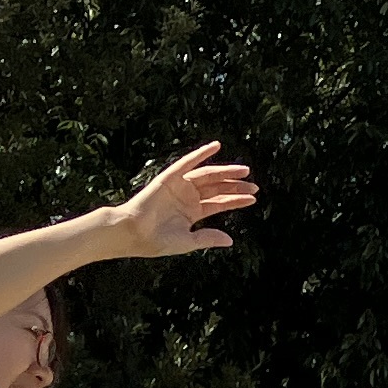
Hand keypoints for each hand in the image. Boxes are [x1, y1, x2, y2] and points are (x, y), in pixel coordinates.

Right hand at [112, 142, 256, 261]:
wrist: (133, 233)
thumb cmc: (156, 241)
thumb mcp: (188, 241)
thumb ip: (208, 238)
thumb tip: (230, 240)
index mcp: (192, 212)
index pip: (219, 203)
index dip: (236, 200)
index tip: (254, 198)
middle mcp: (187, 197)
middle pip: (217, 188)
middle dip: (235, 186)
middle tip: (254, 184)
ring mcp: (179, 186)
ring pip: (207, 176)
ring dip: (225, 171)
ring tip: (245, 170)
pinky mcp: (169, 177)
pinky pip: (188, 162)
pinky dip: (201, 153)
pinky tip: (216, 146)